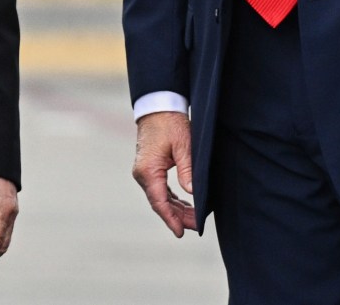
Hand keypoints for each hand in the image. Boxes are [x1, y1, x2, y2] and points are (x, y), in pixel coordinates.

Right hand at [132, 111, 197, 236]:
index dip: (171, 219)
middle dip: (178, 216)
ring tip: (194, 218)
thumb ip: (187, 170)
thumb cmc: (170, 123)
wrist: (158, 106)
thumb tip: (193, 194)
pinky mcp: (149, 167)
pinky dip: (172, 198)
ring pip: (160, 197)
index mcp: (148, 170)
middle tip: (196, 225)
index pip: (159, 202)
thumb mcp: (183, 146)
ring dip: (176, 208)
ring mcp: (144, 171)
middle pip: (160, 202)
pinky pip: (159, 189)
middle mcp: (142, 173)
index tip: (180, 233)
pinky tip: (184, 204)